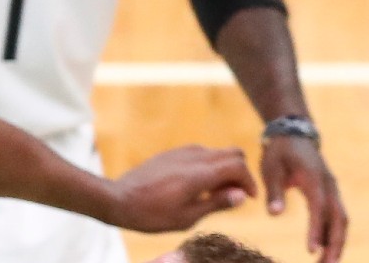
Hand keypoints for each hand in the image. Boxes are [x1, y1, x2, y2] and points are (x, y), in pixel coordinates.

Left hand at [105, 145, 254, 232]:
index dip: (250, 182)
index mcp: (199, 173)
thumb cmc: (153, 214)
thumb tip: (242, 195)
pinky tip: (199, 187)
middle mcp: (193, 156)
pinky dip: (210, 167)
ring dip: (225, 169)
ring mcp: (181, 152)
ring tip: (215, 194)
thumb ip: (217, 203)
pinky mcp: (172, 154)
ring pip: (217, 152)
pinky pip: (201, 154)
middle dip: (240, 173)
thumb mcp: (189, 216)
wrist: (119, 199)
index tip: (248, 199)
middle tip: (234, 195)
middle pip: (233, 153)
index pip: (238, 166)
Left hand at [264, 134, 348, 262]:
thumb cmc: (279, 151)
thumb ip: (274, 190)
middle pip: (339, 220)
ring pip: (342, 222)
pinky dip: (334, 235)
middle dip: (335, 245)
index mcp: (315, 179)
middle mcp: (330, 186)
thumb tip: (274, 215)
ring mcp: (334, 191)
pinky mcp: (332, 195)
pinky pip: (337, 218)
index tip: (311, 250)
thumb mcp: (270, 167)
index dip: (317, 230)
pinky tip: (326, 251)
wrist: (294, 134)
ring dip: (337, 244)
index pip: (319, 208)